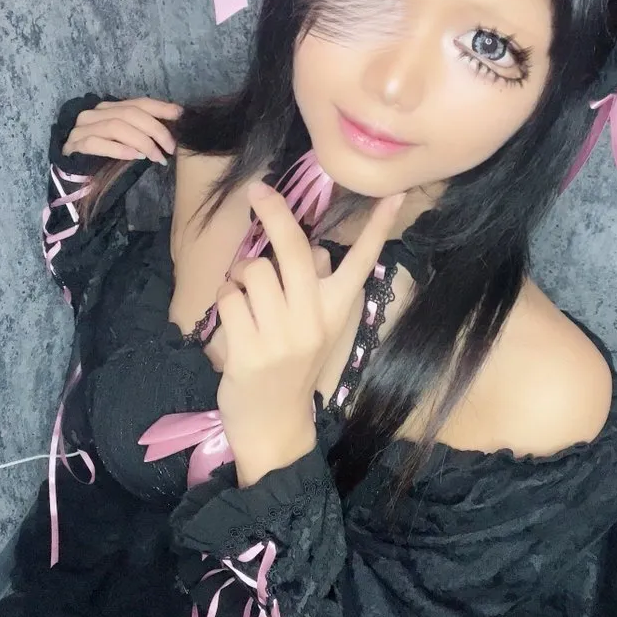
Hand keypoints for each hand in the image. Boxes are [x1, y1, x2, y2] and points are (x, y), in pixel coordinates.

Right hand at [61, 97, 181, 164]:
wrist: (74, 174)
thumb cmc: (105, 157)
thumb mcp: (128, 140)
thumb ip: (143, 130)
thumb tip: (173, 126)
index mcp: (110, 108)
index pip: (139, 102)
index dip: (161, 108)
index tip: (180, 116)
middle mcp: (95, 113)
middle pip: (130, 114)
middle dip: (156, 130)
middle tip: (170, 148)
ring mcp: (82, 128)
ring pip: (116, 127)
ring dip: (142, 142)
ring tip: (157, 157)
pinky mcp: (74, 145)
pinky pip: (97, 143)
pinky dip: (118, 149)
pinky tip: (134, 156)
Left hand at [215, 182, 405, 487]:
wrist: (274, 425)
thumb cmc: (292, 365)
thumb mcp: (315, 327)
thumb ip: (318, 286)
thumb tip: (318, 251)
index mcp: (337, 311)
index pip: (362, 262)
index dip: (378, 228)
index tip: (392, 195)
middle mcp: (314, 321)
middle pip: (295, 250)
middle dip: (274, 213)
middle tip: (258, 191)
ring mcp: (282, 338)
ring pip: (254, 271)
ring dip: (239, 275)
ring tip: (243, 295)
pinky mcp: (250, 353)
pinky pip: (228, 299)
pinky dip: (224, 301)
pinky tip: (232, 321)